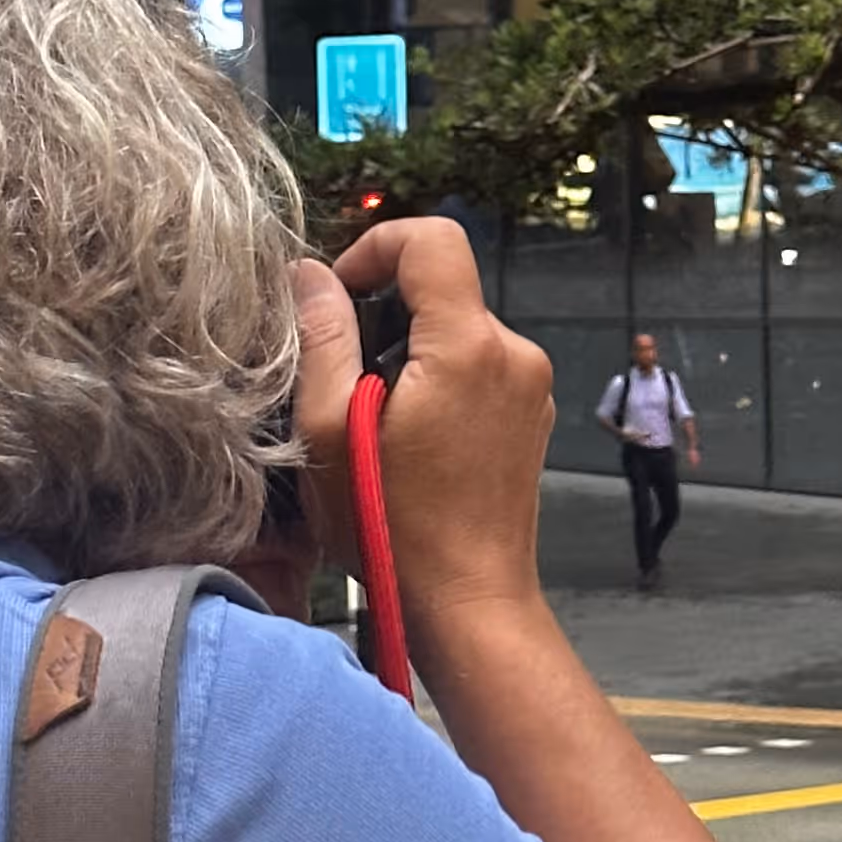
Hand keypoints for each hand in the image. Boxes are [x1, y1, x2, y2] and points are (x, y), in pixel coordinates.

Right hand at [291, 218, 556, 650]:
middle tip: (344, 377)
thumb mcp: (330, 430)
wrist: (468, 601)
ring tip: (375, 421)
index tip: (338, 294)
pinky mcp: (531, 415)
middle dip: (386, 314)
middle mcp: (515, 354)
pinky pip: (478, 367)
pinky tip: (411, 441)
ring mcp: (531, 386)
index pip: (432, 240)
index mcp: (469, 347)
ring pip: (458, 330)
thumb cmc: (392, 528)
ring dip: (411, 354)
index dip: (375, 247)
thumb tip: (310, 274)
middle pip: (443, 287)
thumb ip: (322, 338)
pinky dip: (440, 382)